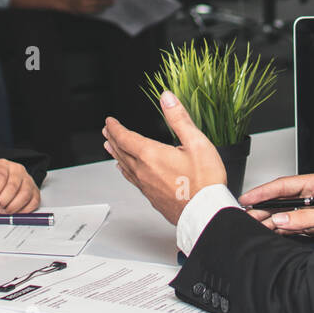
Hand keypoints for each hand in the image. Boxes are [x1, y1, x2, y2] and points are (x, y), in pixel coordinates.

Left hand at [0, 158, 39, 213]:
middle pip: (13, 186)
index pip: (0, 176)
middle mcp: (17, 169)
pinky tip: (15, 213)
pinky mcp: (35, 191)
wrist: (2, 184)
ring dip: (13, 207)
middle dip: (3, 202)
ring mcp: (28, 179)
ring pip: (24, 194)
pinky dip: (24, 210)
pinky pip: (33, 202)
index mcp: (2, 165)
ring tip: (5, 213)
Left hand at [103, 91, 226, 224]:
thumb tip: (167, 98)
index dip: (115, 128)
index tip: (109, 121)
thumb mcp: (197, 143)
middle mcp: (144, 171)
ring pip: (125, 167)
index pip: (125, 138)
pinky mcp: (152, 198)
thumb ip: (179, 119)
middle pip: (122, 152)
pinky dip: (125, 171)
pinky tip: (127, 172)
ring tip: (110, 148)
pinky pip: (133, 180)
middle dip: (113, 139)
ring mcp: (147, 186)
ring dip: (116, 154)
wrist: (207, 213)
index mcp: (152, 155)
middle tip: (106, 132)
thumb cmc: (205, 181)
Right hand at [239, 172, 313, 237]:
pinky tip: (269, 231)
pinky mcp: (313, 226)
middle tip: (247, 214)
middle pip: (281, 199)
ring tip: (254, 224)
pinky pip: (291, 226)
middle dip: (264, 207)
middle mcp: (313, 196)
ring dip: (269, 219)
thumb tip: (282, 219)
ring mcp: (312, 211)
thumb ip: (306, 217)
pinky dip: (279, 229)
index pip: (285, 185)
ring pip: (284, 214)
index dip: (264, 191)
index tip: (249, 198)